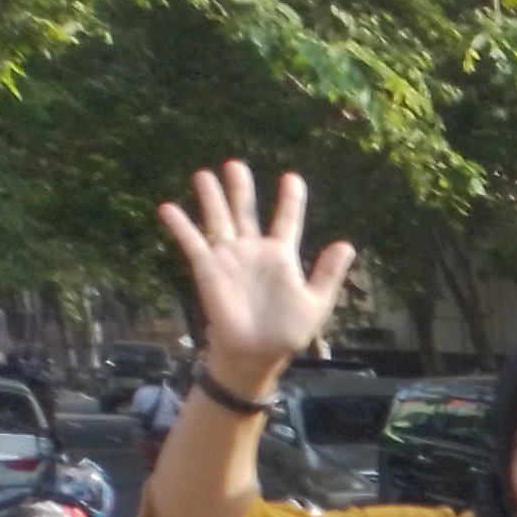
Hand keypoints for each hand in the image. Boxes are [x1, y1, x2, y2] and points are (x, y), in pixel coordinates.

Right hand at [152, 163, 352, 386]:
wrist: (257, 353)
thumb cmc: (287, 331)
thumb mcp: (316, 302)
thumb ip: (328, 273)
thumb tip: (347, 245)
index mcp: (282, 256)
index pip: (287, 220)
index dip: (290, 199)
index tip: (292, 177)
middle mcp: (253, 251)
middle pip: (246, 211)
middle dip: (241, 188)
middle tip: (236, 164)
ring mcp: (229, 257)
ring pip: (219, 219)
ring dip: (212, 197)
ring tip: (205, 174)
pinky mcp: (208, 268)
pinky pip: (192, 242)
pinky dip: (181, 225)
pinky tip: (168, 207)